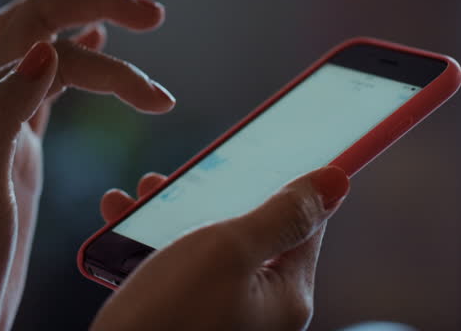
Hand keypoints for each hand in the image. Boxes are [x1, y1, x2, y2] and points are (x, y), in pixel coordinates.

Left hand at [0, 0, 173, 330]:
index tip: (158, 100)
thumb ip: (4, 115)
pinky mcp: (12, 142)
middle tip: (152, 11)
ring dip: (77, 11)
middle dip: (91, 3)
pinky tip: (93, 39)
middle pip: (35, 22)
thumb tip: (44, 50)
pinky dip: (70, 49)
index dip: (110, 69)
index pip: (49, 56)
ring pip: (36, 39)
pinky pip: (42, 76)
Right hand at [91, 167, 349, 330]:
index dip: (283, 181)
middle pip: (248, 232)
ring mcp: (224, 317)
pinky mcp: (188, 320)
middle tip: (180, 175)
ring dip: (173, 215)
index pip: (304, 224)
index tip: (262, 147)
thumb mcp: (229, 249)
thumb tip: (337, 181)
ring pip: (206, 248)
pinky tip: (123, 222)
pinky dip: (152, 244)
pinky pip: (178, 271)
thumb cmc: (173, 315)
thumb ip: (282, 214)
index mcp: (287, 295)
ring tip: (142, 194)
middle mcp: (262, 310)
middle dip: (210, 196)